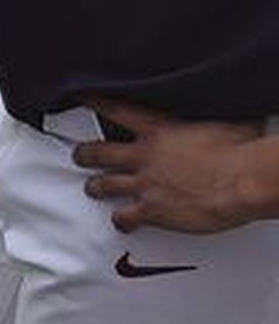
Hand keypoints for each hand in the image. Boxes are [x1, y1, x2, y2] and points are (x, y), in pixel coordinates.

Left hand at [77, 100, 278, 234]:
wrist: (243, 182)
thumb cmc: (240, 153)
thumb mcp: (222, 121)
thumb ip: (211, 118)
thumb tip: (226, 109)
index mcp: (159, 129)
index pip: (116, 110)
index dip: (94, 104)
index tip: (82, 100)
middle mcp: (145, 155)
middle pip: (97, 152)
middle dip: (84, 154)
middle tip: (80, 155)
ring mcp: (145, 183)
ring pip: (103, 185)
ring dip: (95, 187)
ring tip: (92, 188)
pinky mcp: (152, 210)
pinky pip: (124, 217)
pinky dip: (121, 222)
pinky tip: (122, 223)